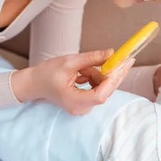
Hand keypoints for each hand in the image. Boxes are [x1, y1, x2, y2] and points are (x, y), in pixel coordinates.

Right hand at [11, 50, 134, 115]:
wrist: (35, 83)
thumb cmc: (47, 73)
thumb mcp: (69, 62)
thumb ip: (91, 58)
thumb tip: (112, 53)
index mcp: (75, 101)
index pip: (101, 95)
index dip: (113, 80)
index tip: (122, 65)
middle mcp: (82, 108)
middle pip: (105, 91)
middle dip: (113, 74)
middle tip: (125, 58)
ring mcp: (84, 107)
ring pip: (102, 87)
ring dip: (98, 74)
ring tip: (82, 68)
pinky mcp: (85, 102)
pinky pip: (98, 88)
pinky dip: (95, 78)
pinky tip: (83, 73)